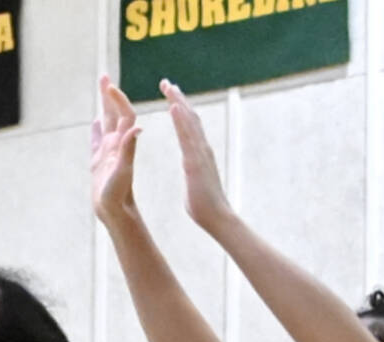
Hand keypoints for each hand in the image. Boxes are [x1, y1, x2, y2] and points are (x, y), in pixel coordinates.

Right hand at [90, 75, 141, 221]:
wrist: (116, 213)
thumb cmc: (118, 195)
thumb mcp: (123, 171)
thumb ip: (127, 149)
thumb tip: (135, 127)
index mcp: (123, 144)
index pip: (124, 114)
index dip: (117, 99)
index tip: (108, 86)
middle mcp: (117, 145)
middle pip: (114, 113)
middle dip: (108, 94)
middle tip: (103, 75)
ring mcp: (108, 153)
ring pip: (106, 123)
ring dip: (104, 106)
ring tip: (101, 90)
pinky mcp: (100, 162)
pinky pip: (97, 140)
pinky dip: (96, 129)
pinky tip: (95, 122)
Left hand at [160, 79, 232, 232]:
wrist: (216, 217)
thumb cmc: (204, 205)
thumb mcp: (195, 181)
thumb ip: (193, 170)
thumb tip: (191, 168)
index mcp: (199, 152)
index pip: (189, 125)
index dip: (180, 109)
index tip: (171, 95)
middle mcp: (202, 147)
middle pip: (190, 117)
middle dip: (178, 98)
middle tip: (166, 82)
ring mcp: (200, 152)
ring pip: (189, 121)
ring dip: (178, 102)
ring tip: (168, 86)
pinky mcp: (196, 161)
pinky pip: (187, 136)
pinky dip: (181, 120)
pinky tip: (173, 106)